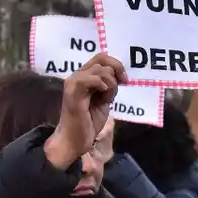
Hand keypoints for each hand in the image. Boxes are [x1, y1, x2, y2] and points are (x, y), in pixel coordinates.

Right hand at [44, 55, 123, 169]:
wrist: (75, 140)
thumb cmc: (88, 123)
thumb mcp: (104, 101)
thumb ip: (108, 87)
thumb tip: (119, 76)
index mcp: (85, 77)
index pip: (101, 58)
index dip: (116, 65)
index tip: (125, 80)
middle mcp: (77, 75)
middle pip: (101, 58)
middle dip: (116, 72)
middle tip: (121, 86)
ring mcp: (74, 82)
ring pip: (99, 68)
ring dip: (110, 83)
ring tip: (107, 98)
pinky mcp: (73, 91)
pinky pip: (91, 78)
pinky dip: (102, 85)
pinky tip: (103, 98)